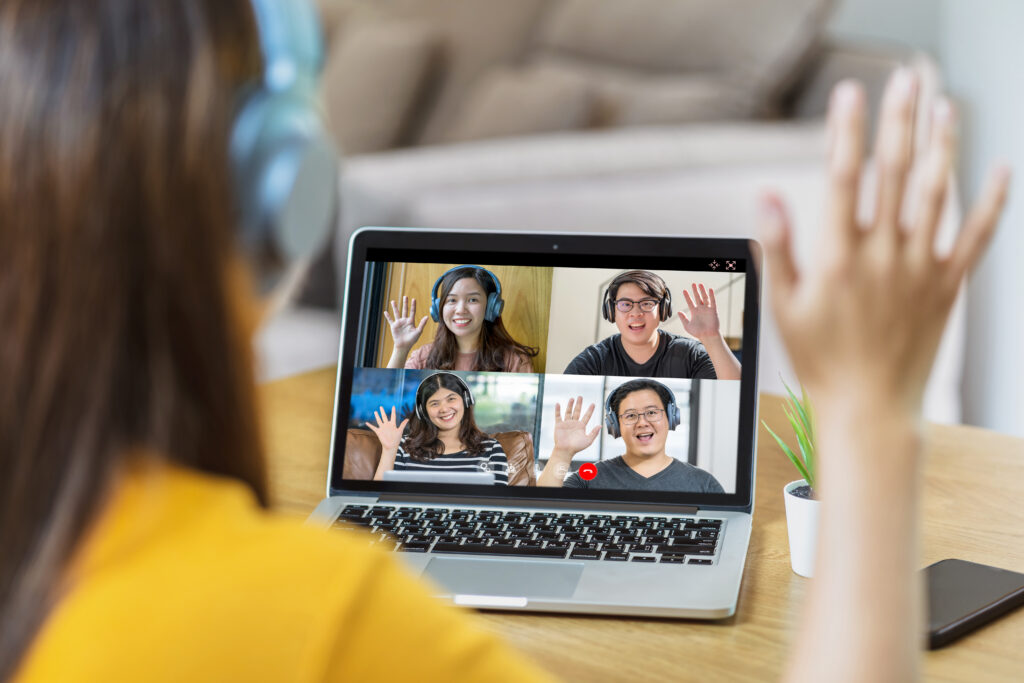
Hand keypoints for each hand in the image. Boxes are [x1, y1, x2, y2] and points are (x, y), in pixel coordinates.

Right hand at [366, 406, 408, 451]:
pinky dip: (370, 425)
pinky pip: (373, 428)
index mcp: (392, 424)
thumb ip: (402, 424)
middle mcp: (387, 425)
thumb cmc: (396, 439)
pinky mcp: (378, 432)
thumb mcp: (400, 431)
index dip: (393, 411)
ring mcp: (382, 428)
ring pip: (379, 420)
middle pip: (384, 417)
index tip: (393, 406)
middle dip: (382, 412)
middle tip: (381, 407)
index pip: (393, 416)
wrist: (391, 446)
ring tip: (375, 412)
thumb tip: (407, 419)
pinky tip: (366, 423)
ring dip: (377, 416)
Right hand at [383, 296, 426, 350]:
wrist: (404, 346)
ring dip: (395, 307)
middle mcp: (405, 321)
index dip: (413, 306)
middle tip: (405, 296)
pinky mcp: (393, 326)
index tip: (413, 299)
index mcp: (411, 321)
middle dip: (405, 303)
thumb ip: (422, 324)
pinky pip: (390, 320)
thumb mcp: (418, 332)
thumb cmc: (412, 340)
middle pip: (405, 310)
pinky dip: (388, 316)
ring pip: (397, 313)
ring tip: (393, 301)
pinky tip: (385, 312)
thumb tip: (427, 317)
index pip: (412, 312)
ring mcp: (399, 323)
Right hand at [552, 397, 600, 454]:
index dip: (590, 410)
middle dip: (579, 404)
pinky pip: (558, 416)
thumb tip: (600, 425)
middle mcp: (574, 423)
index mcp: (581, 427)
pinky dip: (558, 410)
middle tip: (580, 397)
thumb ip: (594, 433)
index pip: (586, 416)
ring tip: (572, 398)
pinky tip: (558, 404)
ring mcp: (566, 423)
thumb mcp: (588, 440)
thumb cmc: (577, 447)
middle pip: (577, 411)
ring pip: (568, 412)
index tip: (593, 404)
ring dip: (570, 405)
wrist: (565, 451)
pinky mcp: (559, 425)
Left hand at [678, 283, 721, 340]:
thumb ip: (683, 318)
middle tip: (693, 284)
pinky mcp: (713, 311)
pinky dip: (711, 296)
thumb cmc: (698, 332)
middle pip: (697, 298)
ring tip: (700, 284)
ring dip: (702, 291)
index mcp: (694, 312)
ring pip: (704, 298)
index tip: (684, 290)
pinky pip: (712, 302)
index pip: (690, 302)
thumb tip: (679, 311)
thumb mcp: (687, 326)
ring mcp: (707, 309)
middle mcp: (701, 309)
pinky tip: (710, 290)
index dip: (687, 296)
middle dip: (695, 291)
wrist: (707, 336)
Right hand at [761, 71, 1009, 415]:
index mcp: (838, 257)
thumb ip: (778, 246)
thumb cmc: (821, 360)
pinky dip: (992, 200)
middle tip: (903, 81)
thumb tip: (768, 195)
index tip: (849, 95)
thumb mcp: (784, 306)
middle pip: (894, 172)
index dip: (846, 132)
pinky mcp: (948, 285)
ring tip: (944, 106)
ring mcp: (920, 267)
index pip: (842, 178)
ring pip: (937, 192)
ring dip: (942, 145)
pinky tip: (999, 168)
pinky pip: (976, 235)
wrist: (870, 408)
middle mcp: (884, 254)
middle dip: (899, 121)